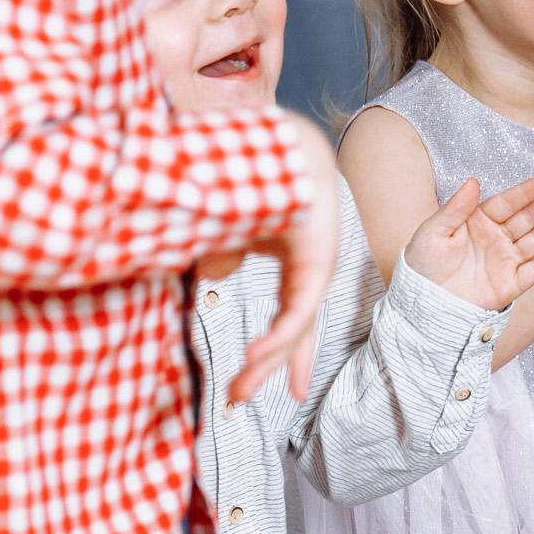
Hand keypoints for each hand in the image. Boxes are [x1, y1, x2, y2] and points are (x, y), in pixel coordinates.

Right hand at [234, 115, 342, 402]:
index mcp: (295, 258)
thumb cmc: (254, 170)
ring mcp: (319, 261)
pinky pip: (299, 307)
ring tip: (242, 389)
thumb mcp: (232, 223)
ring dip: (267, 359)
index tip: (257, 380)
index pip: (290, 313)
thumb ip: (223, 251)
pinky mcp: (319, 257)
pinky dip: (280, 336)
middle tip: (241, 397)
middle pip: (296, 327)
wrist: (278, 136)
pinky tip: (261, 357)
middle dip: (271, 365)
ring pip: (296, 323)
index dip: (278, 349)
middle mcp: (312, 264)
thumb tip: (215, 273)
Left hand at [405, 174, 533, 311]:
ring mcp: (505, 261)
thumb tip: (474, 181)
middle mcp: (496, 240)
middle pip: (526, 217)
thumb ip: (455, 208)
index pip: (506, 203)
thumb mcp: (433, 232)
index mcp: (477, 223)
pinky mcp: (511, 285)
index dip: (526, 192)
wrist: (422, 306)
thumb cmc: (422, 267)